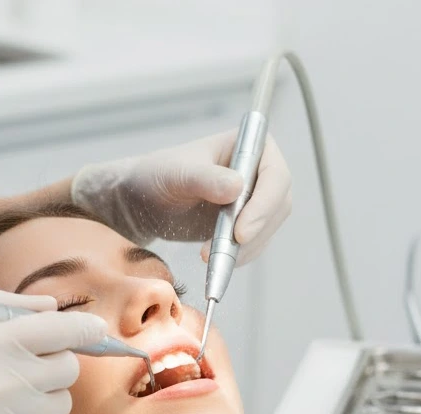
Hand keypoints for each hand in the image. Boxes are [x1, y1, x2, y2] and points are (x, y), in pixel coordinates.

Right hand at [0, 291, 132, 413]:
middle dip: (51, 368)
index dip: (83, 328)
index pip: (60, 327)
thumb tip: (53, 306)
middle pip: (67, 367)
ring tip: (2, 406)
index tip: (93, 329)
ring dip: (43, 402)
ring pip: (61, 404)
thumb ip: (1, 308)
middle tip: (18, 375)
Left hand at [72, 130, 291, 265]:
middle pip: (278, 205)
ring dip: (245, 248)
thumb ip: (205, 178)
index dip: (264, 205)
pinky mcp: (245, 224)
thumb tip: (237, 187)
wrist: (142, 201)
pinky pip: (253, 245)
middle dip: (255, 231)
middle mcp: (259, 172)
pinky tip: (213, 260)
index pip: (275, 176)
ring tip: (209, 257)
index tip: (241, 231)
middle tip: (227, 250)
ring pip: (267, 229)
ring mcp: (255, 200)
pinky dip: (237, 257)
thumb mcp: (177, 174)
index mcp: (251, 146)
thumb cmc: (158, 175)